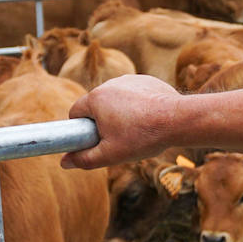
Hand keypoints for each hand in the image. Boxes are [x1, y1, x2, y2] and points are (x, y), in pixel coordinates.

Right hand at [61, 74, 179, 169]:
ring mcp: (130, 80)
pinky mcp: (147, 80)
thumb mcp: (110, 155)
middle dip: (101, 122)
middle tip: (116, 139)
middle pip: (96, 105)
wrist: (178, 120)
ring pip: (116, 99)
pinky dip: (137, 106)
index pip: (75, 112)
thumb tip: (65, 162)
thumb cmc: (142, 137)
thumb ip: (85, 159)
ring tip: (136, 130)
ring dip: (119, 113)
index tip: (92, 141)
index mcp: (96, 98)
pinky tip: (148, 119)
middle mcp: (110, 83)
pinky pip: (134, 94)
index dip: (80, 129)